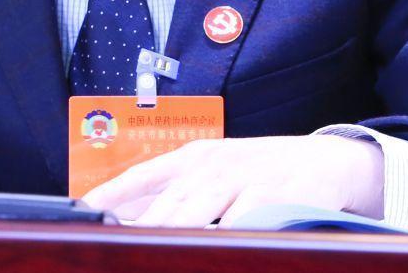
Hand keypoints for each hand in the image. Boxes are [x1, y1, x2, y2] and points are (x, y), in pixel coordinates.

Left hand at [82, 134, 383, 227]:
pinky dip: (226, 237)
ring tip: (149, 250)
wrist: (325, 161)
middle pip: (167, 206)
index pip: (141, 176)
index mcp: (193, 158)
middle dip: (140, 232)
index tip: (82, 212)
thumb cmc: (258, 172)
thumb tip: (122, 216)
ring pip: (200, 213)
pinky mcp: (273, 197)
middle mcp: (213, 166)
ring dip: (176, 234)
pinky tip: (212, 248)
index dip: (112, 196)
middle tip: (115, 250)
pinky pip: (243, 224)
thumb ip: (172, 193)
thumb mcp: (213, 172)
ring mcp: (243, 179)